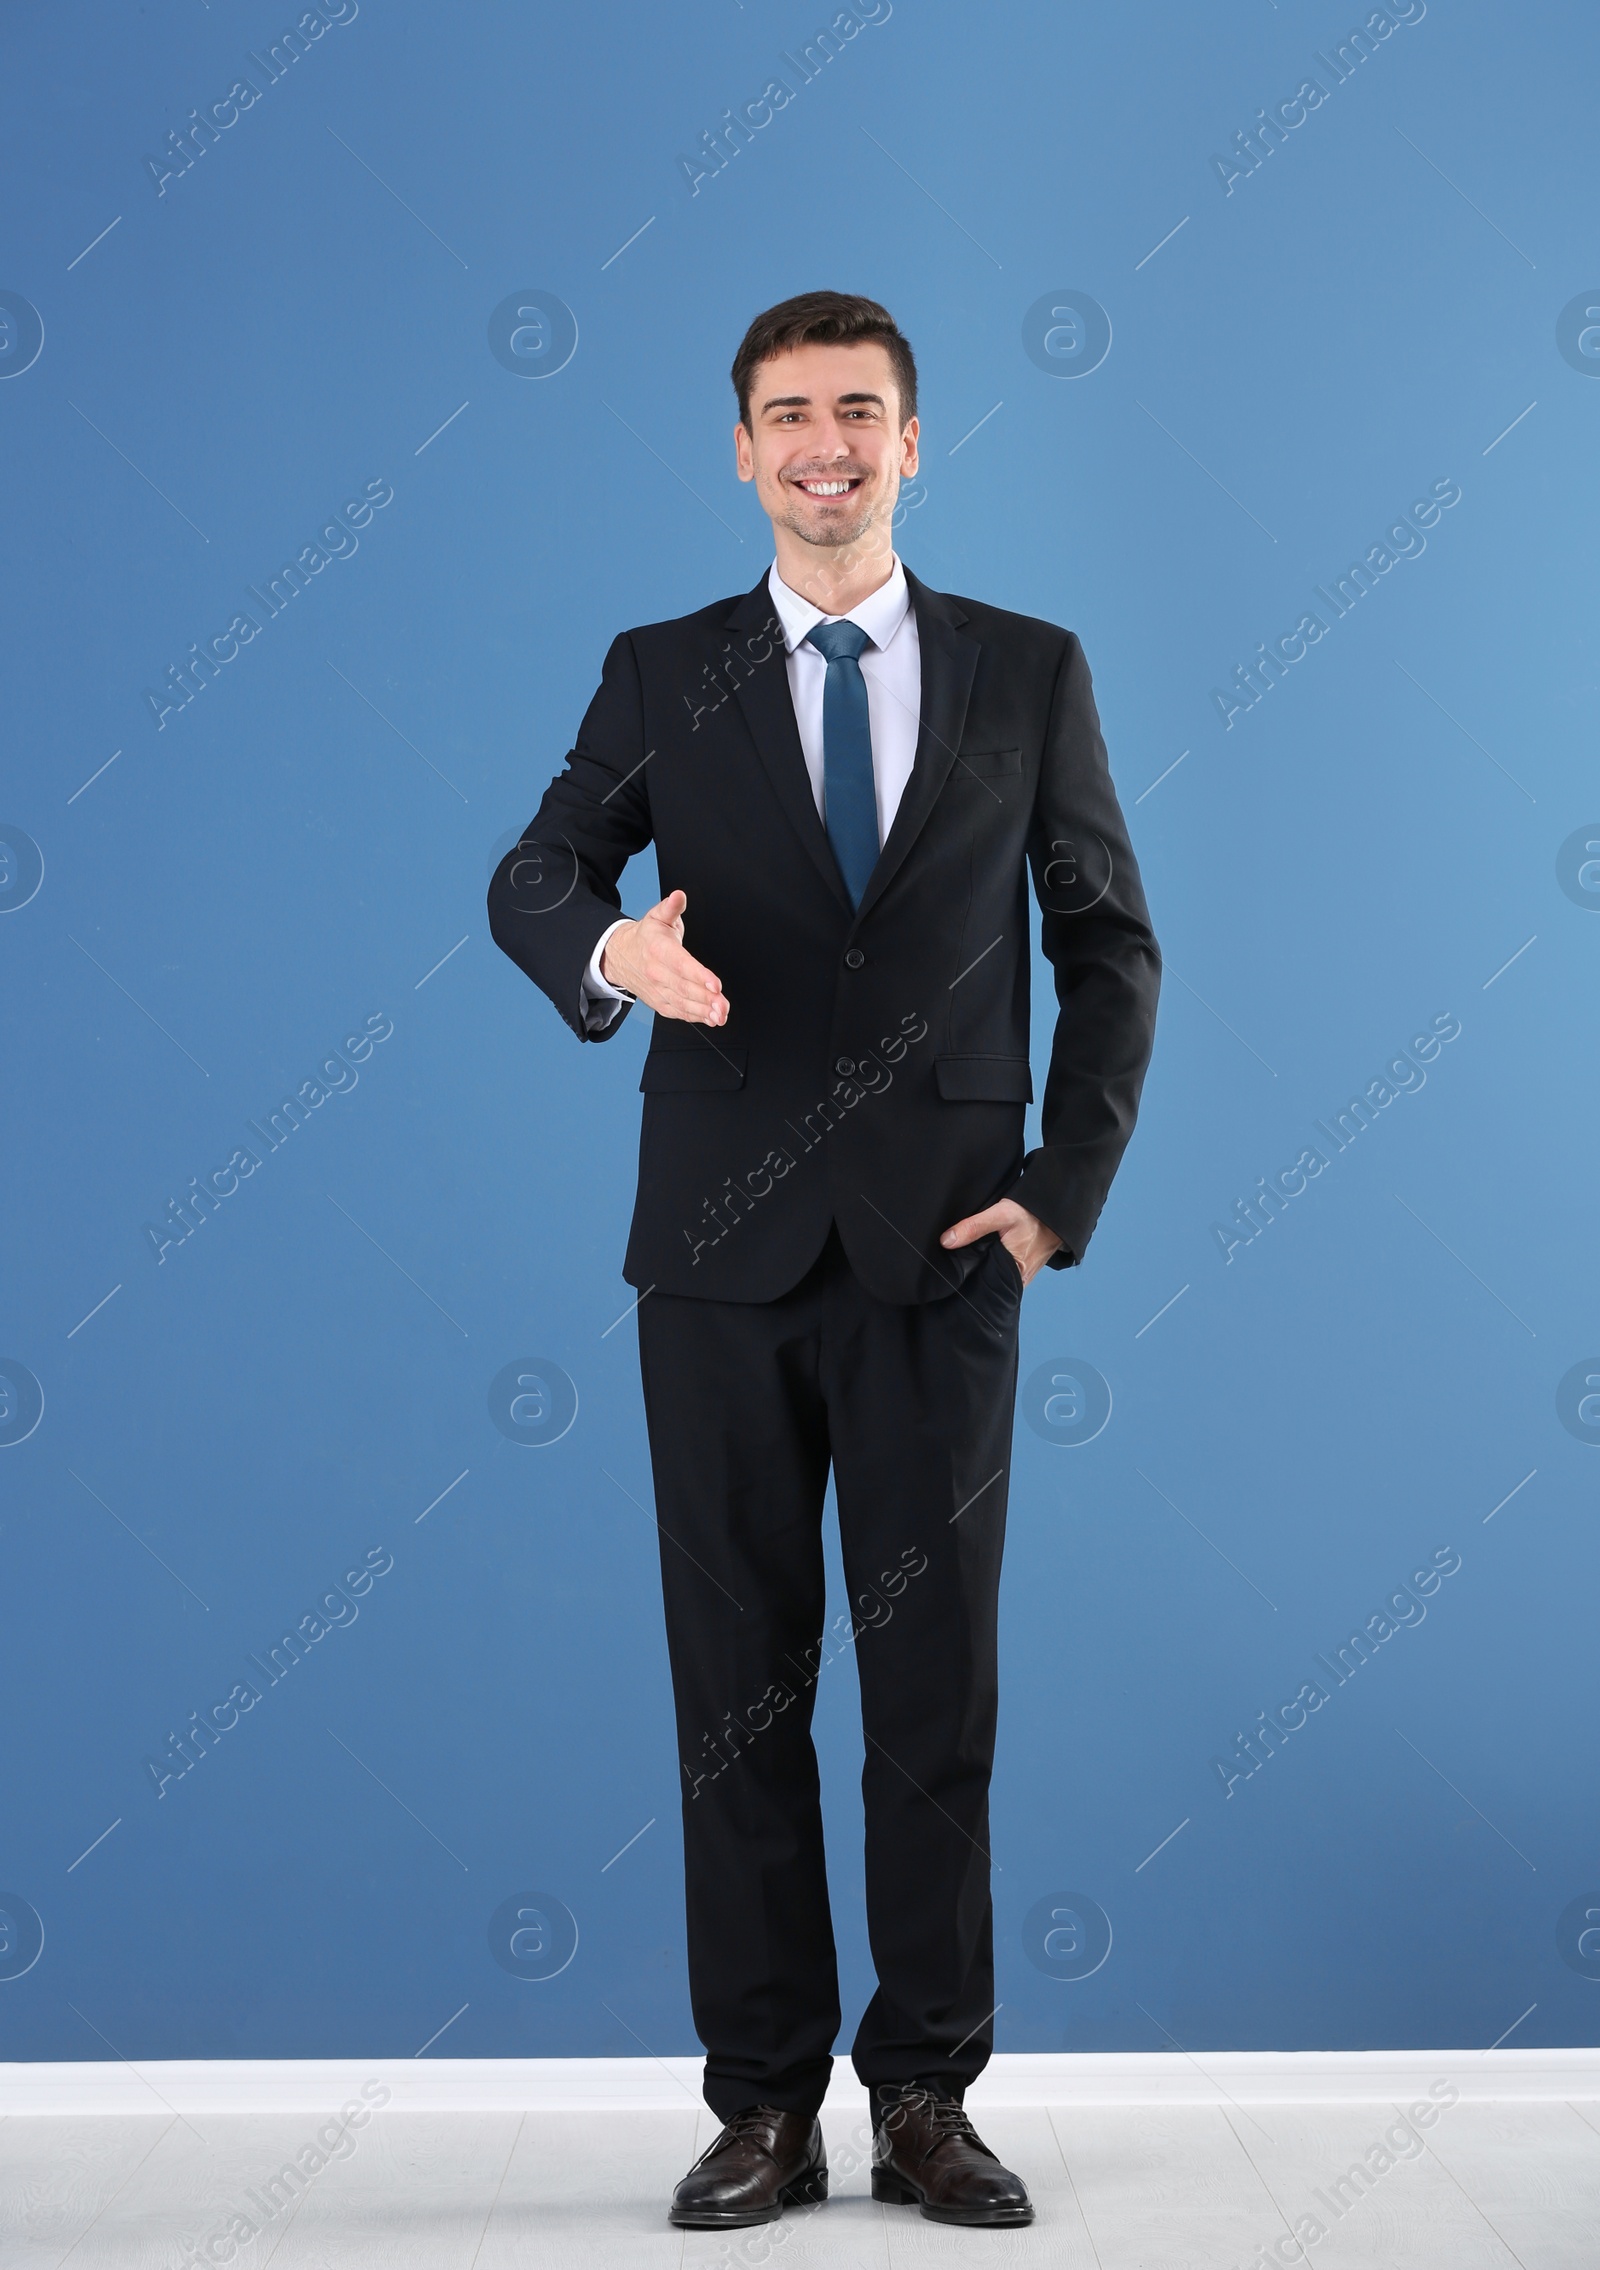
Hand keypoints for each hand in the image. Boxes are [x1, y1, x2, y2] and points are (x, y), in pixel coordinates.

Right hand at [600, 890, 728, 1025]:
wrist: (620, 956)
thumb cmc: (646, 937)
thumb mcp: (657, 916)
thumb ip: (672, 907)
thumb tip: (679, 896)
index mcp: (658, 949)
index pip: (681, 964)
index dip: (699, 975)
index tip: (716, 984)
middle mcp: (656, 972)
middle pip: (684, 988)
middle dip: (706, 999)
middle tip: (724, 1005)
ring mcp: (657, 990)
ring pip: (682, 1003)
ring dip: (703, 1011)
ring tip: (721, 1015)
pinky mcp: (659, 1002)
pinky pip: (678, 1012)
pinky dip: (695, 1017)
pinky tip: (710, 1018)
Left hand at [940, 1198, 1060, 1286]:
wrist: (1056, 1210)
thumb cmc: (1032, 1214)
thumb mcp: (1001, 1215)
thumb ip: (974, 1227)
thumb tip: (946, 1241)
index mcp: (1014, 1274)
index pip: (983, 1287)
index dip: (966, 1282)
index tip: (950, 1276)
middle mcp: (1020, 1280)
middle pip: (989, 1284)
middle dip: (972, 1277)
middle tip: (953, 1270)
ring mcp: (1023, 1276)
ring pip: (996, 1279)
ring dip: (983, 1272)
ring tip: (965, 1265)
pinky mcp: (1024, 1270)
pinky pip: (1004, 1273)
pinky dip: (993, 1267)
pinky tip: (983, 1259)